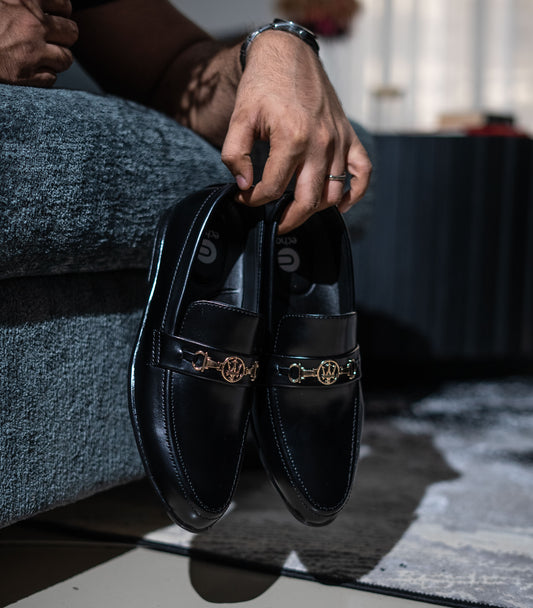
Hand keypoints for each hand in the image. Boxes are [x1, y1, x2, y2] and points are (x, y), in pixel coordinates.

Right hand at [0, 0, 77, 86]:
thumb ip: (22, 0)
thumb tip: (36, 3)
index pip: (64, 5)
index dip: (61, 13)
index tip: (54, 17)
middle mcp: (32, 24)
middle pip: (71, 33)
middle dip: (64, 37)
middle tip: (52, 39)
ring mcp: (31, 52)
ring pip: (65, 59)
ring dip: (57, 58)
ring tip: (43, 56)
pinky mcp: (24, 76)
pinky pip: (51, 79)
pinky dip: (45, 75)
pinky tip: (32, 69)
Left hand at [221, 30, 371, 233]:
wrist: (289, 53)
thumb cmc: (262, 85)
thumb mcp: (239, 117)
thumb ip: (235, 155)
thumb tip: (243, 186)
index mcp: (292, 138)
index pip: (273, 189)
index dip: (254, 200)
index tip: (244, 199)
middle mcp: (320, 143)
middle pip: (308, 201)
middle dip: (288, 220)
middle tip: (274, 223)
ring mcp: (338, 140)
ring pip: (334, 193)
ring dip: (316, 210)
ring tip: (297, 211)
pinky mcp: (348, 135)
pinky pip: (362, 171)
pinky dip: (355, 192)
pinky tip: (340, 204)